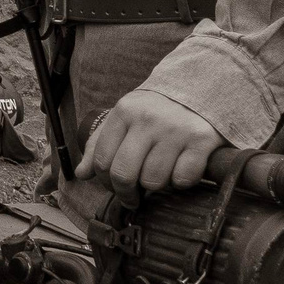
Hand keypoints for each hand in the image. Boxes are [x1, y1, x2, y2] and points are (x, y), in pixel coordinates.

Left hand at [76, 88, 223, 196]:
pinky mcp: (201, 140)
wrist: (199, 85)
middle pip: (124, 175)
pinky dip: (181, 182)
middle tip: (133, 198)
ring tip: (160, 175)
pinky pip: (183, 179)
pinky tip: (181, 168)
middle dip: (126, 194)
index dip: (106, 182)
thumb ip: (99, 144)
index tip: (114, 188)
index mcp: (124, 112)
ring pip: (153, 181)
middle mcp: (148, 119)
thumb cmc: (156, 109)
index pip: (102, 160)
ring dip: (156, 186)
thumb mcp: (124, 118)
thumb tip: (82, 174)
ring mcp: (175, 130)